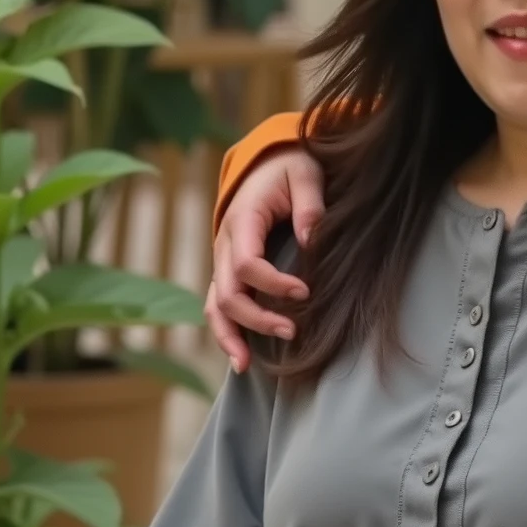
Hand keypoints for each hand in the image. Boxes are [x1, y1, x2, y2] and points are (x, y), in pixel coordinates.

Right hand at [207, 146, 326, 371]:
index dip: (274, 284)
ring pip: (215, 305)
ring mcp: (223, 259)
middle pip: (228, 292)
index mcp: (242, 219)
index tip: (305, 293)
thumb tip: (311, 241)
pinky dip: (225, 332)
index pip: (247, 264)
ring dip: (230, 336)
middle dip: (256, 317)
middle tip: (292, 332)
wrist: (269, 160)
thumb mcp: (305, 175)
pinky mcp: (229, 270)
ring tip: (246, 365)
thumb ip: (309, 206)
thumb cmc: (291, 167)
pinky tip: (240, 359)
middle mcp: (225, 243)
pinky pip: (218, 305)